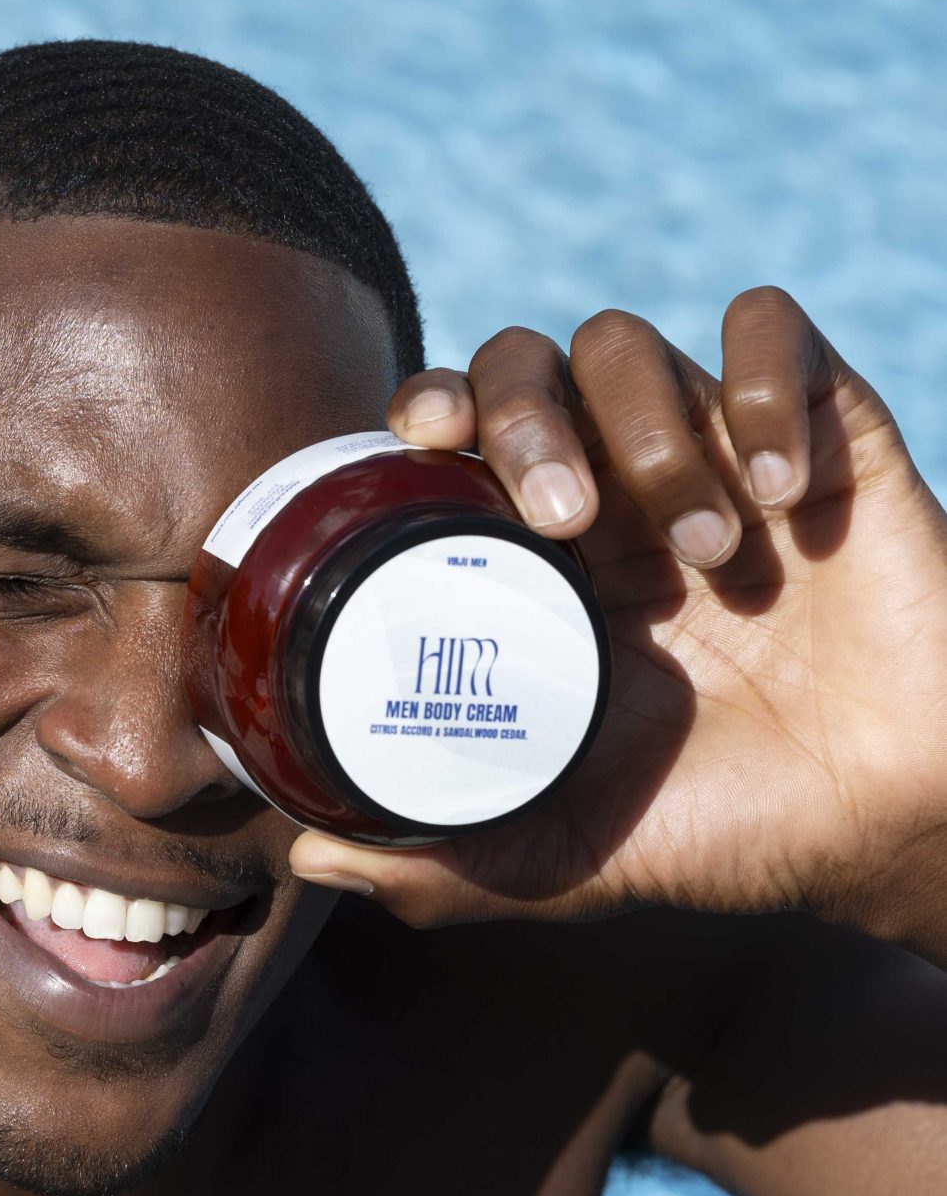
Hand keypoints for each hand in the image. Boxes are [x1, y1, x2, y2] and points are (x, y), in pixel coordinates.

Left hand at [290, 289, 946, 952]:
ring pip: (634, 344)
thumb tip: (310, 862)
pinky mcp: (825, 432)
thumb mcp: (562, 861)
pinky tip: (780, 490)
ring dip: (651, 428)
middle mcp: (619, 491)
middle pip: (530, 361)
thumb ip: (444, 866)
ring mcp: (716, 453)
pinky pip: (777, 329)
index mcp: (545, 560)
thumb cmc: (726, 831)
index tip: (423, 436)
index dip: (432, 403)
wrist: (885, 825)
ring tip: (704, 548)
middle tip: (566, 517)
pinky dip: (764, 386)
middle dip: (525, 413)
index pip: (460, 427)